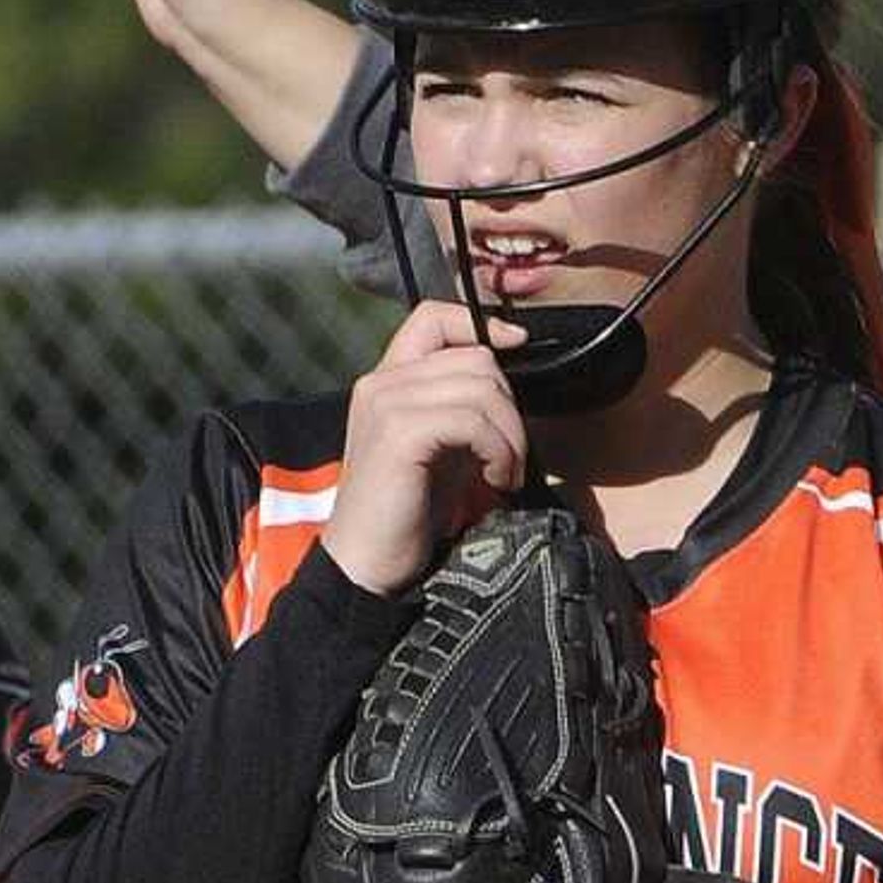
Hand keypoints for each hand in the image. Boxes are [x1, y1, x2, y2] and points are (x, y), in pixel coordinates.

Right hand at [322, 300, 529, 593]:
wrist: (366, 565)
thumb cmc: (406, 514)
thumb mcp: (441, 449)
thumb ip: (463, 411)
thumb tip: (508, 390)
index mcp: (387, 380)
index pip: (432, 317)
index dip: (481, 323)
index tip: (517, 345)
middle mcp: (381, 382)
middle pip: (475, 358)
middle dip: (509, 407)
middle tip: (510, 456)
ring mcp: (386, 403)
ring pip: (481, 387)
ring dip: (509, 435)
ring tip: (503, 475)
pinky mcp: (399, 433)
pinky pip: (472, 420)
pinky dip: (498, 451)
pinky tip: (493, 482)